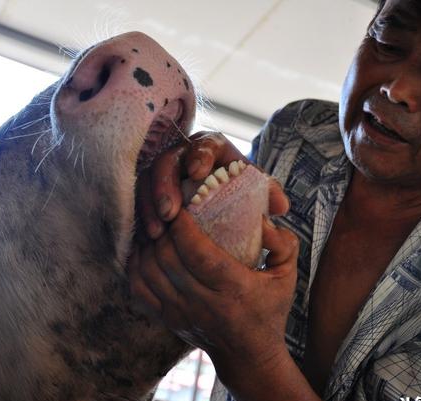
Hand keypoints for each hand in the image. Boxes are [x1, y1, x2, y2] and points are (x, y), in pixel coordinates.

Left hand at [128, 209, 298, 375]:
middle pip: (168, 258)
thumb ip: (283, 243)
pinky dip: (136, 265)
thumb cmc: (268, 310)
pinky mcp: (166, 319)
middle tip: (167, 209)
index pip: (197, 253)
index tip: (182, 205)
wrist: (248, 357)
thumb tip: (262, 218)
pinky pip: (138, 287)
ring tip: (156, 225)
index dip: (183, 226)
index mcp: (234, 289)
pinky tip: (145, 249)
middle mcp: (203, 304)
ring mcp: (180, 314)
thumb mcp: (287, 276)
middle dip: (163, 229)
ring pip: (148, 271)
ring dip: (148, 244)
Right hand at [136, 131, 289, 238]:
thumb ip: (267, 193)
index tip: (198, 173)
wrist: (221, 203)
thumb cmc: (238, 191)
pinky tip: (148, 237)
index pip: (203, 143)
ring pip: (147, 181)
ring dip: (150, 206)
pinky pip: (138, 199)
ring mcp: (162, 172)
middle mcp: (183, 155)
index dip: (199, 155)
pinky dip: (142, 217)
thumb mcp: (253, 189)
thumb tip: (281, 207)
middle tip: (171, 212)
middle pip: (167, 161)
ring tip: (156, 233)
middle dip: (165, 186)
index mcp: (212, 149)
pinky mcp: (149, 191)